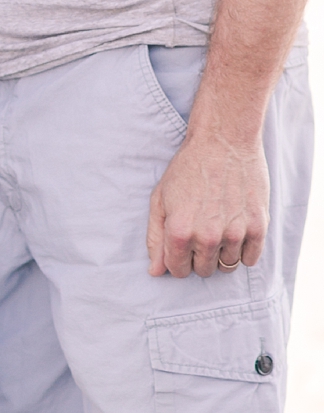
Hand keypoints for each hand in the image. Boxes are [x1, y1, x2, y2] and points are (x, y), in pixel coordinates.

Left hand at [146, 131, 269, 276]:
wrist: (223, 140)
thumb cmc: (188, 167)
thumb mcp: (160, 198)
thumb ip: (156, 238)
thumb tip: (155, 273)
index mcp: (180, 231)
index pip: (178, 270)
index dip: (178, 259)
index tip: (182, 244)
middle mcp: (208, 237)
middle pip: (204, 271)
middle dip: (199, 255)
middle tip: (201, 229)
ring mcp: (235, 233)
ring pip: (227, 266)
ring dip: (222, 252)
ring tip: (218, 224)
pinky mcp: (258, 227)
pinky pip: (250, 259)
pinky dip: (243, 249)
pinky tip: (235, 227)